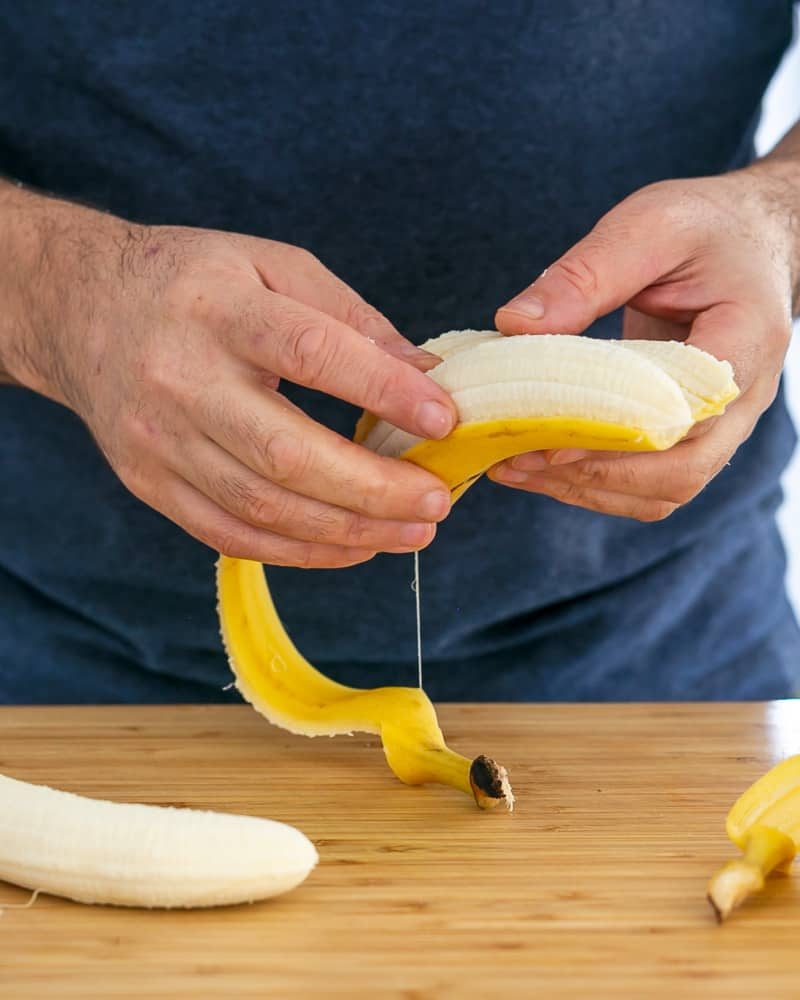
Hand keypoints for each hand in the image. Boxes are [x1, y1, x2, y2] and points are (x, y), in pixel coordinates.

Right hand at [0, 186, 456, 565]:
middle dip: (372, 489)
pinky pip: (230, 534)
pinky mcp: (148, 482)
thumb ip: (349, 316)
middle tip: (437, 503)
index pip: (309, 352)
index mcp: (217, 309)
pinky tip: (353, 546)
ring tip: (413, 532)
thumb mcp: (270, 264)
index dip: (381, 389)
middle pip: (284, 453)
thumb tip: (425, 374)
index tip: (443, 419)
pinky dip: (300, 551)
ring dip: (347, 531)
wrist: (80, 308)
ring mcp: (158, 440)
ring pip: (261, 507)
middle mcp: (180, 379)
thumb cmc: (192, 282)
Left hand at [489, 166, 794, 520]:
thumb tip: (515, 324)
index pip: (690, 414)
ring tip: (514, 468)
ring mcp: (722, 425)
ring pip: (665, 490)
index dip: (621, 438)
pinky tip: (540, 467)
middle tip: (517, 460)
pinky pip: (650, 484)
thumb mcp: (649, 226)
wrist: (745, 240)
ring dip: (589, 489)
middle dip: (594, 475)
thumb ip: (586, 274)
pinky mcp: (692, 434)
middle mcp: (745, 398)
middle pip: (681, 471)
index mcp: (745, 340)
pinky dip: (596, 485)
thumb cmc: (705, 227)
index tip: (550, 442)